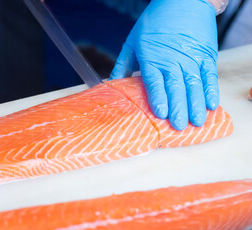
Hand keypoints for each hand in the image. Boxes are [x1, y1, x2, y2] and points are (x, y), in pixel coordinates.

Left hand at [110, 0, 218, 129]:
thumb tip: (110, 83)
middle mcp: (173, 60)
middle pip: (176, 87)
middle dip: (179, 108)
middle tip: (180, 126)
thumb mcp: (133, 41)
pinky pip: (210, 75)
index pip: (155, 81)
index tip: (161, 113)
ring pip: (194, 84)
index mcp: (153, 58)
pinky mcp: (206, 56)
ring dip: (196, 104)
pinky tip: (211, 104)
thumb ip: (123, 64)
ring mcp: (191, 58)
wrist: (183, 1)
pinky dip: (211, 90)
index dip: (159, 98)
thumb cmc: (155, 22)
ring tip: (197, 121)